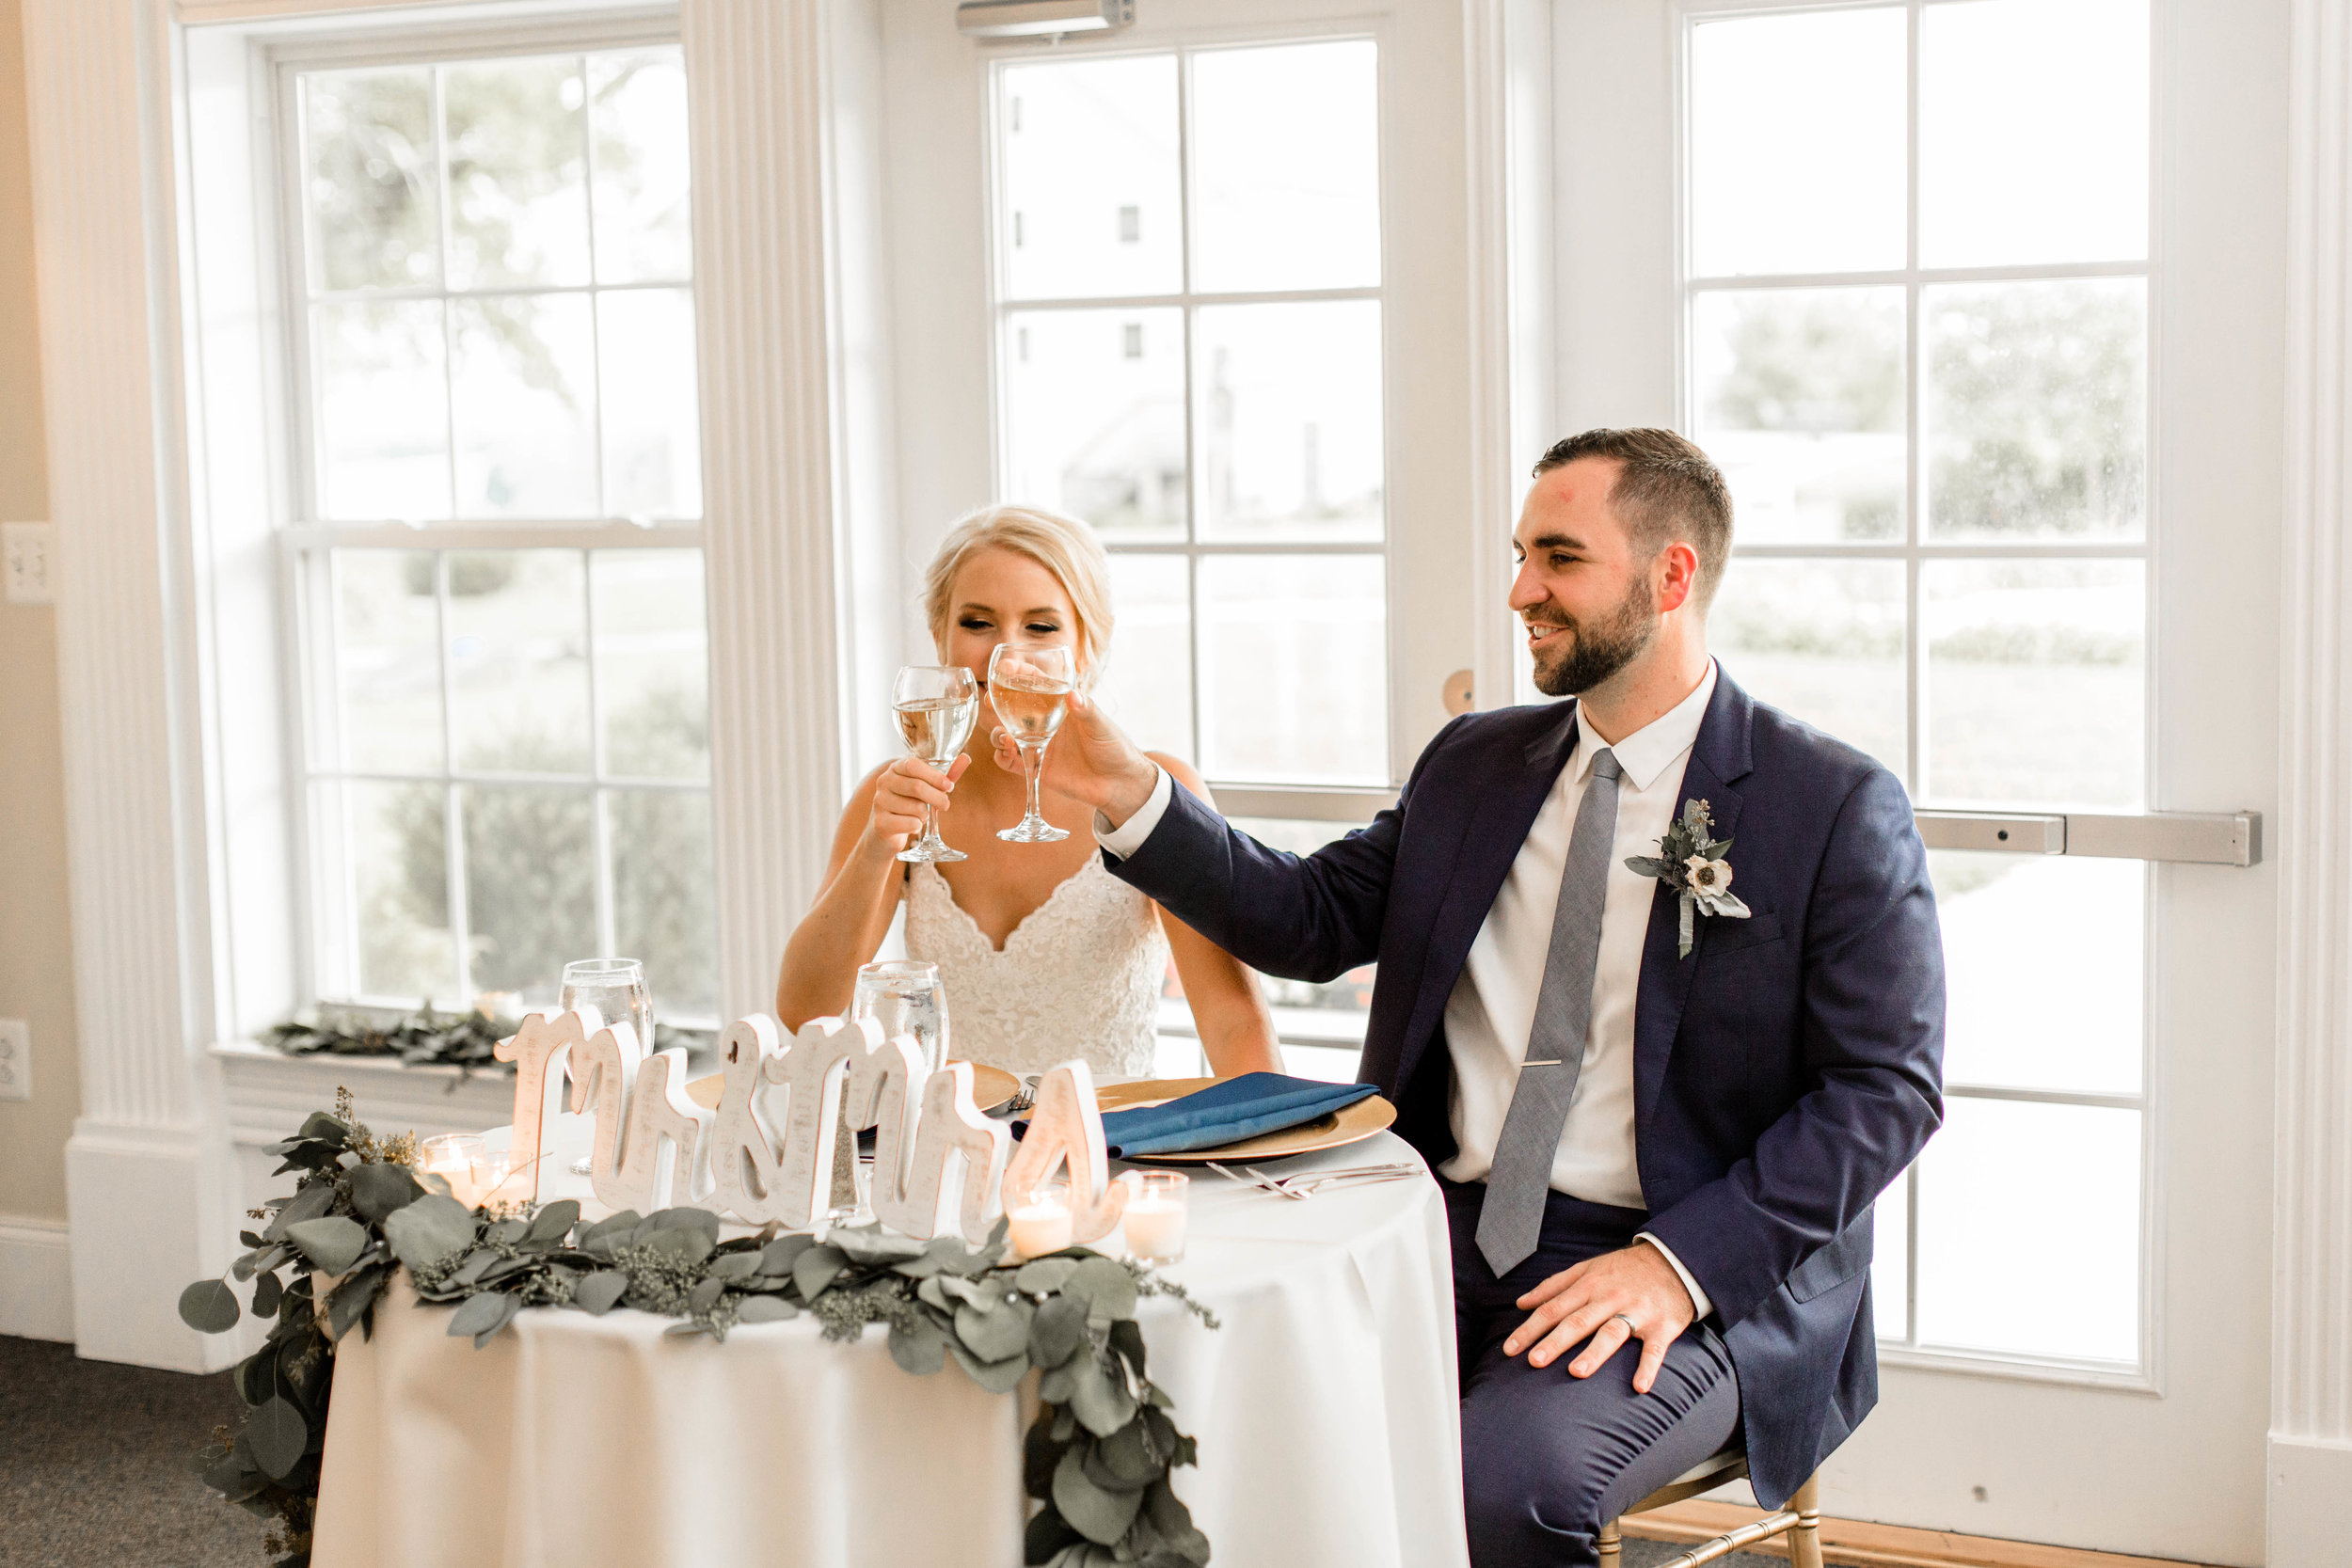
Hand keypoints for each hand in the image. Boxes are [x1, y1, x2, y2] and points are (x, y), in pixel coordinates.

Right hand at [866, 754, 970, 851]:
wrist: (886, 831)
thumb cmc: (909, 804)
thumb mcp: (926, 787)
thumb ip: (945, 774)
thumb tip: (966, 758)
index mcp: (895, 768)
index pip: (913, 765)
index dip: (934, 776)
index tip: (949, 786)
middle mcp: (884, 782)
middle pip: (916, 787)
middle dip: (937, 798)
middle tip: (945, 805)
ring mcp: (879, 802)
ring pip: (916, 808)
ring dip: (926, 814)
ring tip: (920, 815)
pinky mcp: (880, 823)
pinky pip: (910, 824)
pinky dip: (918, 826)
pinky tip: (912, 825)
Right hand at [988, 689, 1158, 824]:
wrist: (1119, 784)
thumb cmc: (1115, 747)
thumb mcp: (1102, 726)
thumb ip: (1086, 711)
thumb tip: (1073, 695)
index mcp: (1061, 704)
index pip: (1036, 681)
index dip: (1019, 672)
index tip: (1007, 668)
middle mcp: (1046, 721)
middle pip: (1013, 706)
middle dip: (997, 700)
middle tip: (990, 701)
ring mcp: (1040, 743)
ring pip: (1007, 733)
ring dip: (998, 733)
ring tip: (1004, 737)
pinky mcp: (1037, 766)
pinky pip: (1012, 761)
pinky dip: (1003, 757)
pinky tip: (1008, 754)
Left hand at [1502, 1243, 1697, 1393]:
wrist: (1673, 1261)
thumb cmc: (1623, 1269)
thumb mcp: (1586, 1269)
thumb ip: (1553, 1286)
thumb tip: (1521, 1303)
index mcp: (1588, 1286)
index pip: (1553, 1309)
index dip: (1530, 1329)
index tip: (1510, 1348)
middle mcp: (1609, 1299)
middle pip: (1578, 1321)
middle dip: (1555, 1341)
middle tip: (1534, 1361)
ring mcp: (1637, 1312)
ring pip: (1612, 1332)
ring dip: (1595, 1353)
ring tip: (1576, 1372)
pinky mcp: (1662, 1327)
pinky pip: (1655, 1350)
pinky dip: (1648, 1367)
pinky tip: (1639, 1386)